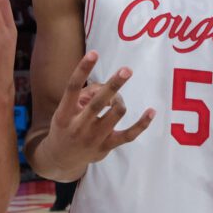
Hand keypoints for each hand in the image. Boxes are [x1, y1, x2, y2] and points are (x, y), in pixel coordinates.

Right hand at [42, 51, 154, 170]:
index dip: (82, 69)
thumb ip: (84, 95)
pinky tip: (151, 111)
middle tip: (126, 70)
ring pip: (116, 113)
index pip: (72, 88)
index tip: (94, 53)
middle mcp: (77, 126)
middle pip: (98, 103)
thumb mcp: (65, 111)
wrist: (61, 158)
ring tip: (116, 100)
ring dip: (120, 101)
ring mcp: (93, 138)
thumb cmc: (65, 126)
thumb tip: (110, 85)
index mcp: (64, 114)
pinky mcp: (106, 147)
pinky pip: (129, 135)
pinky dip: (142, 124)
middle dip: (113, 85)